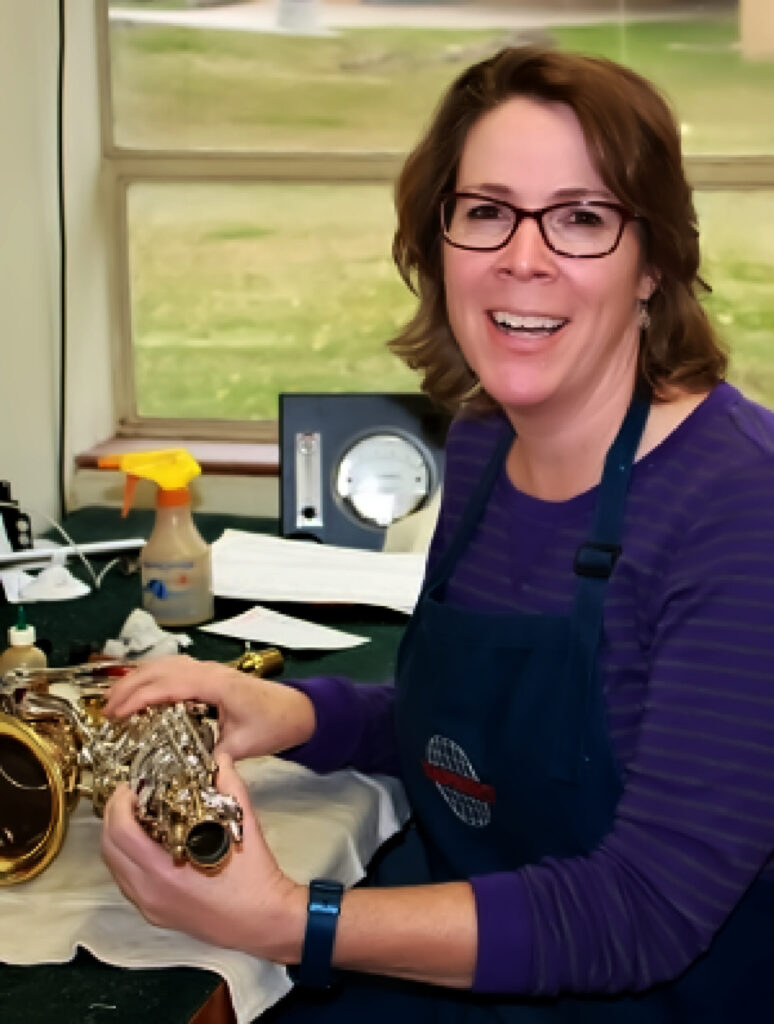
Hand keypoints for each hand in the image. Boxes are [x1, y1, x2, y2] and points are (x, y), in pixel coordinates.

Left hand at [100, 752, 306, 961]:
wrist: (265, 920)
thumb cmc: (255, 876)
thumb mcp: (244, 824)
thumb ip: (229, 785)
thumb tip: (219, 760)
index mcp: (165, 871)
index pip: (121, 832)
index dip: (119, 804)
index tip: (132, 786)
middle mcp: (150, 892)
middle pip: (109, 850)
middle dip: (114, 817)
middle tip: (132, 796)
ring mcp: (150, 906)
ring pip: (115, 868)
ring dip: (118, 838)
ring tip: (138, 816)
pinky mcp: (156, 915)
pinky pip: (127, 882)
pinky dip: (128, 859)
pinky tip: (148, 846)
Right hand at [103, 654, 315, 760]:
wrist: (298, 710)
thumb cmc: (274, 724)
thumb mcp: (243, 747)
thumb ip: (212, 757)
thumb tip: (182, 772)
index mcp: (216, 685)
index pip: (168, 684)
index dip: (138, 697)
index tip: (116, 715)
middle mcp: (209, 670)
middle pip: (160, 669)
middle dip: (129, 687)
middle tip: (105, 713)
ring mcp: (209, 669)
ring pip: (165, 664)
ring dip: (137, 679)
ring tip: (114, 702)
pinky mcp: (209, 674)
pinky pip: (174, 668)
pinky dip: (151, 676)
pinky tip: (139, 692)